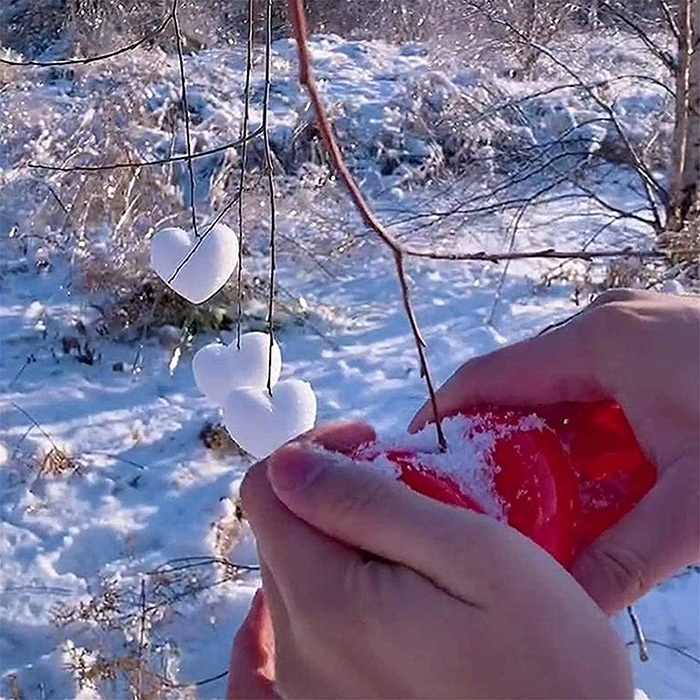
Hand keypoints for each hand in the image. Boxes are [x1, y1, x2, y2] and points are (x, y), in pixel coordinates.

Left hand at [229, 423, 631, 698]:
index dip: (315, 450)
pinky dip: (339, 589)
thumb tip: (287, 463)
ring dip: (345, 540)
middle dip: (336, 494)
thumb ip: (368, 504)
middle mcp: (298, 653)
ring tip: (416, 550)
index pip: (266, 489)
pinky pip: (304, 628)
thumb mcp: (474, 556)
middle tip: (411, 496)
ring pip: (297, 574)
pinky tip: (384, 593)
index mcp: (325, 603)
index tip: (374, 446)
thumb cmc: (545, 663)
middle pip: (284, 531)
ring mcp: (307, 688)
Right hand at [410, 289, 699, 613]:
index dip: (444, 415)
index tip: (415, 457)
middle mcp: (607, 322)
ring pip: (557, 382)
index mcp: (600, 342)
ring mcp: (634, 325)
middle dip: (491, 435)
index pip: (489, 376)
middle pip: (519, 379)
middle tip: (473, 492)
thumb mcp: (699, 504)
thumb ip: (626, 557)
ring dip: (538, 433)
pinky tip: (588, 467)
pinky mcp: (656, 339)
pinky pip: (593, 381)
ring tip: (527, 488)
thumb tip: (570, 611)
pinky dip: (579, 424)